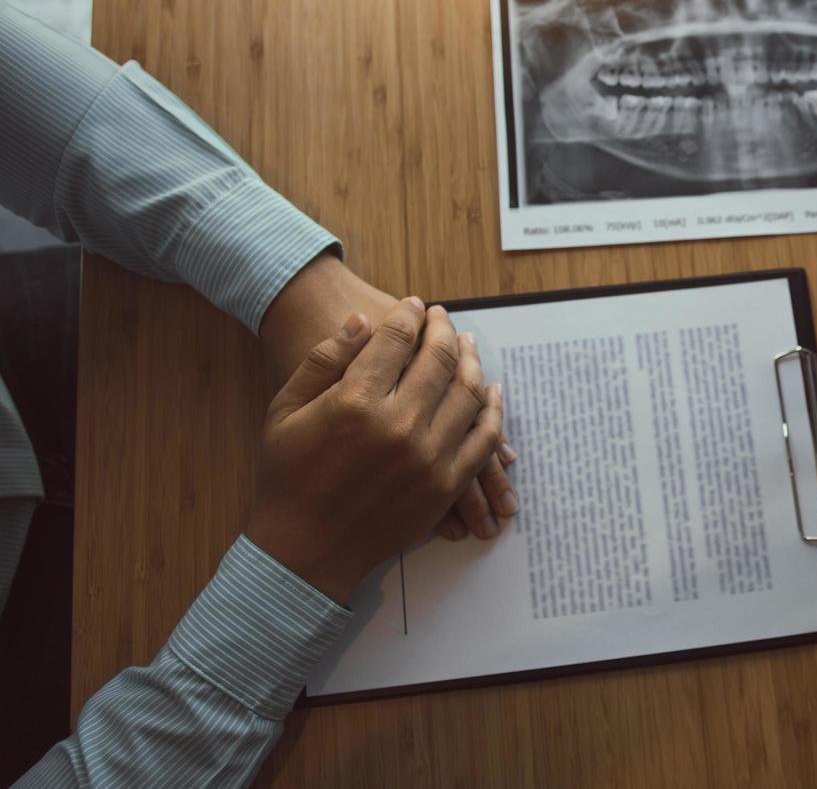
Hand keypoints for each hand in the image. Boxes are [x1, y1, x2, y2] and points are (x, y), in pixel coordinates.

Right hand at [246, 297, 506, 604]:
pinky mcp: (445, 485)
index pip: (396, 338)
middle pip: (438, 358)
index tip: (414, 305)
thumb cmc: (287, 476)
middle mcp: (397, 425)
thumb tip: (363, 319)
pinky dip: (492, 410)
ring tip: (468, 345)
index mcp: (355, 401)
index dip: (408, 315)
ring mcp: (427, 457)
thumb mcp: (286, 410)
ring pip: (467, 392)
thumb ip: (324, 360)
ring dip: (471, 361)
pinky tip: (490, 391)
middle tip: (444, 318)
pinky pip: (483, 438)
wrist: (304, 549)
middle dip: (443, 330)